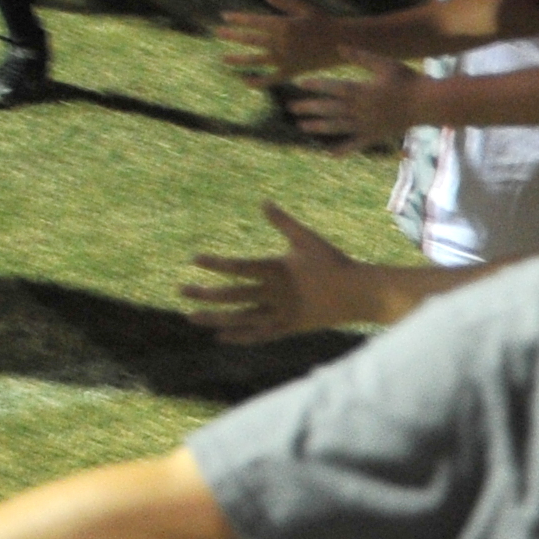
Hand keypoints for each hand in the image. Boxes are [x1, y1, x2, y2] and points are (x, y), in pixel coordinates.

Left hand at [180, 203, 371, 343]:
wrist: (359, 294)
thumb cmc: (333, 262)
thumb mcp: (307, 238)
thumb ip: (282, 222)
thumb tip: (263, 201)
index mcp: (277, 270)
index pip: (239, 267)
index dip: (216, 264)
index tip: (194, 260)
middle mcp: (275, 295)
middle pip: (233, 296)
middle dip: (204, 294)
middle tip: (178, 290)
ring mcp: (280, 315)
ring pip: (241, 320)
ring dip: (214, 319)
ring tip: (191, 317)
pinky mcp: (288, 329)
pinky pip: (258, 335)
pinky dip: (238, 336)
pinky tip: (219, 336)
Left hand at [213, 0, 341, 82]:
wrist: (342, 43)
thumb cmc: (323, 21)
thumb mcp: (303, 7)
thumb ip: (282, 1)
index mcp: (283, 25)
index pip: (254, 22)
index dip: (238, 19)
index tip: (223, 17)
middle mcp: (281, 43)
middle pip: (251, 39)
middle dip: (232, 36)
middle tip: (216, 32)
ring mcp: (285, 59)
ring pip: (256, 60)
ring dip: (238, 59)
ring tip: (223, 59)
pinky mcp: (291, 72)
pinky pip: (270, 79)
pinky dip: (257, 81)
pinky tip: (244, 80)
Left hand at [286, 58, 421, 150]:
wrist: (427, 104)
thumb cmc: (407, 80)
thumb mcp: (384, 64)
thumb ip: (361, 57)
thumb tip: (339, 47)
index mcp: (361, 90)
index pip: (332, 88)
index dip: (315, 85)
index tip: (299, 84)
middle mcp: (360, 109)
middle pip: (330, 108)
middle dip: (309, 107)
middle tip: (291, 107)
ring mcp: (367, 125)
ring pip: (337, 127)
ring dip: (318, 126)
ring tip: (302, 126)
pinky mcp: (375, 136)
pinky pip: (355, 145)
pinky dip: (342, 150)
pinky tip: (329, 154)